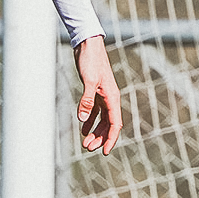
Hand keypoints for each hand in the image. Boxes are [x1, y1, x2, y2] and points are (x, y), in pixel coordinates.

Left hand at [74, 36, 122, 154]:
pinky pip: (95, 110)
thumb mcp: (89, 81)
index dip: (111, 139)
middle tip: (88, 148)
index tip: (104, 152)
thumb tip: (83, 119)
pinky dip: (90, 120)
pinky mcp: (94, 91)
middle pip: (109, 124)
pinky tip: (83, 128)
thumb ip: (87, 100)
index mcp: (112, 97)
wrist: (87, 45)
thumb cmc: (90, 61)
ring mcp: (102, 95)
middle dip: (101, 138)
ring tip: (85, 143)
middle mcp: (110, 98)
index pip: (115, 124)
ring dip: (95, 131)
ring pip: (102, 119)